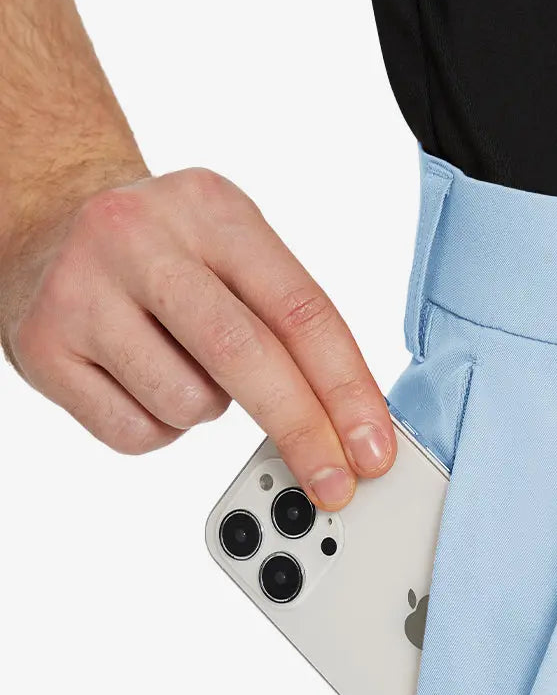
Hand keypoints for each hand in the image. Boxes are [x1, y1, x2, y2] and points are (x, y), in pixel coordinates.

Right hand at [0, 166, 395, 509]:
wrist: (45, 222)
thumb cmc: (163, 253)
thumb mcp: (230, 248)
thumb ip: (286, 321)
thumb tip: (345, 426)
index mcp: (212, 210)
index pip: (301, 309)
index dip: (346, 390)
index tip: (372, 448)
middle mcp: (142, 239)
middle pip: (245, 355)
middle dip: (301, 431)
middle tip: (334, 485)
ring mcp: (83, 291)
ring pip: (189, 403)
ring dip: (206, 410)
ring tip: (178, 363)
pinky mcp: (45, 347)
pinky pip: (137, 432)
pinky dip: (158, 427)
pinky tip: (138, 381)